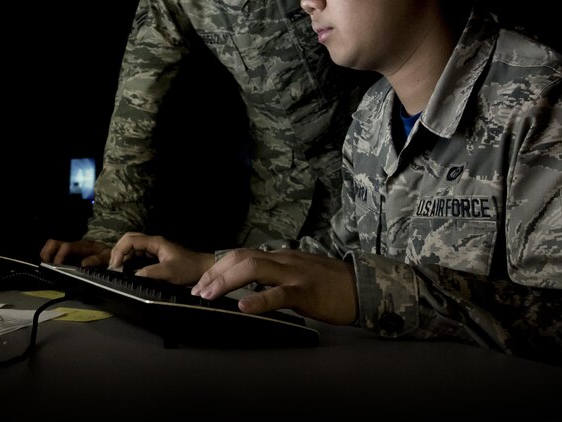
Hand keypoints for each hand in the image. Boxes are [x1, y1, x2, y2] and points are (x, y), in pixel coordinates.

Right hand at [40, 238, 110, 267]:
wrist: (108, 254)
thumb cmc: (107, 256)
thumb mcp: (106, 258)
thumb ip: (96, 260)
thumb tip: (83, 264)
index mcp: (82, 246)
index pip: (67, 247)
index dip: (59, 256)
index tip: (57, 266)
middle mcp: (72, 246)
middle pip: (53, 243)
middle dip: (47, 253)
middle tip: (47, 267)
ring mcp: (68, 250)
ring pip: (51, 247)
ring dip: (46, 256)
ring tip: (47, 269)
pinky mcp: (66, 256)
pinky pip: (54, 254)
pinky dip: (49, 260)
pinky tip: (50, 269)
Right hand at [109, 233, 213, 285]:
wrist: (202, 269)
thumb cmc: (189, 268)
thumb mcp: (169, 272)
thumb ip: (150, 272)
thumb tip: (133, 275)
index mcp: (155, 242)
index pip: (131, 240)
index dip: (120, 251)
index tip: (115, 265)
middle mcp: (153, 243)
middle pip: (129, 240)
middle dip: (118, 251)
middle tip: (113, 266)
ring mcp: (154, 248)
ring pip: (132, 247)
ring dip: (123, 255)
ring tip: (117, 268)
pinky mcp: (155, 255)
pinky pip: (137, 254)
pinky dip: (129, 260)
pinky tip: (126, 269)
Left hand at [192, 248, 357, 324]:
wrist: (363, 287)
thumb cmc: (331, 285)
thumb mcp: (298, 274)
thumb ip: (276, 277)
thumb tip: (249, 287)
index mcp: (280, 257)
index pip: (241, 254)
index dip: (217, 267)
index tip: (201, 282)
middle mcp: (283, 260)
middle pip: (241, 257)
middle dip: (215, 273)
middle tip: (198, 291)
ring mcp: (295, 274)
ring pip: (254, 267)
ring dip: (226, 281)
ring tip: (209, 295)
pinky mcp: (307, 292)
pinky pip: (280, 294)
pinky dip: (259, 300)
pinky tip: (244, 307)